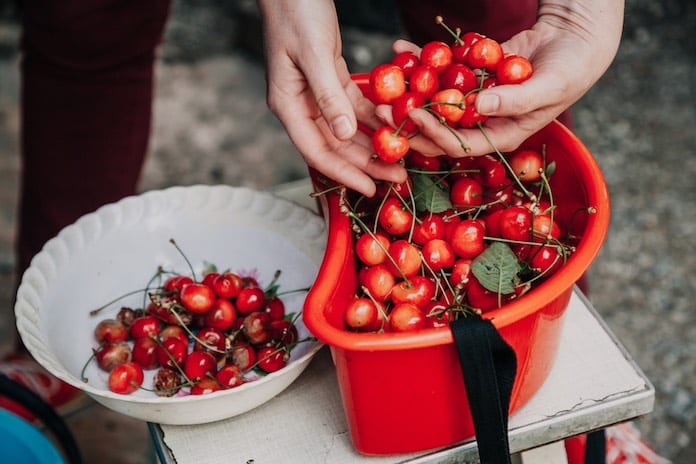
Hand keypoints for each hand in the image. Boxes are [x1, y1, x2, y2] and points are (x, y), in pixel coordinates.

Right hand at [257, 0, 406, 196]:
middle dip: (367, 163)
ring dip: (375, 144)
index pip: (317, 152)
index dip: (344, 174)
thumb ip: (328, 95)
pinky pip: (357, 106)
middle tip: (398, 176)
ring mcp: (317, 94)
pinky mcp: (332, 78)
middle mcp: (301, 105)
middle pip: (337, 146)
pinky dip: (376, 117)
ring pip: (349, 130)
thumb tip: (343, 134)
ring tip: (403, 158)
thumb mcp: (313, 53)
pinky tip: (396, 126)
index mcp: (288, 105)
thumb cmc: (295, 11)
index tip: (370, 188)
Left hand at [377, 0, 624, 157]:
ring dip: (410, 89)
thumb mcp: (548, 88)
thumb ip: (514, 101)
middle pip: (439, 126)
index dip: (434, 134)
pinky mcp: (471, 74)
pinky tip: (402, 48)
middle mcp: (483, 121)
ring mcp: (474, 97)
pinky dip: (424, 59)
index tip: (413, 117)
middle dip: (410, 119)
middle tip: (381, 107)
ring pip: (435, 97)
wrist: (578, 38)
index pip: (460, 143)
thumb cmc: (572, 70)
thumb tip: (478, 108)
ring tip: (385, 77)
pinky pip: (444, 69)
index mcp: (500, 135)